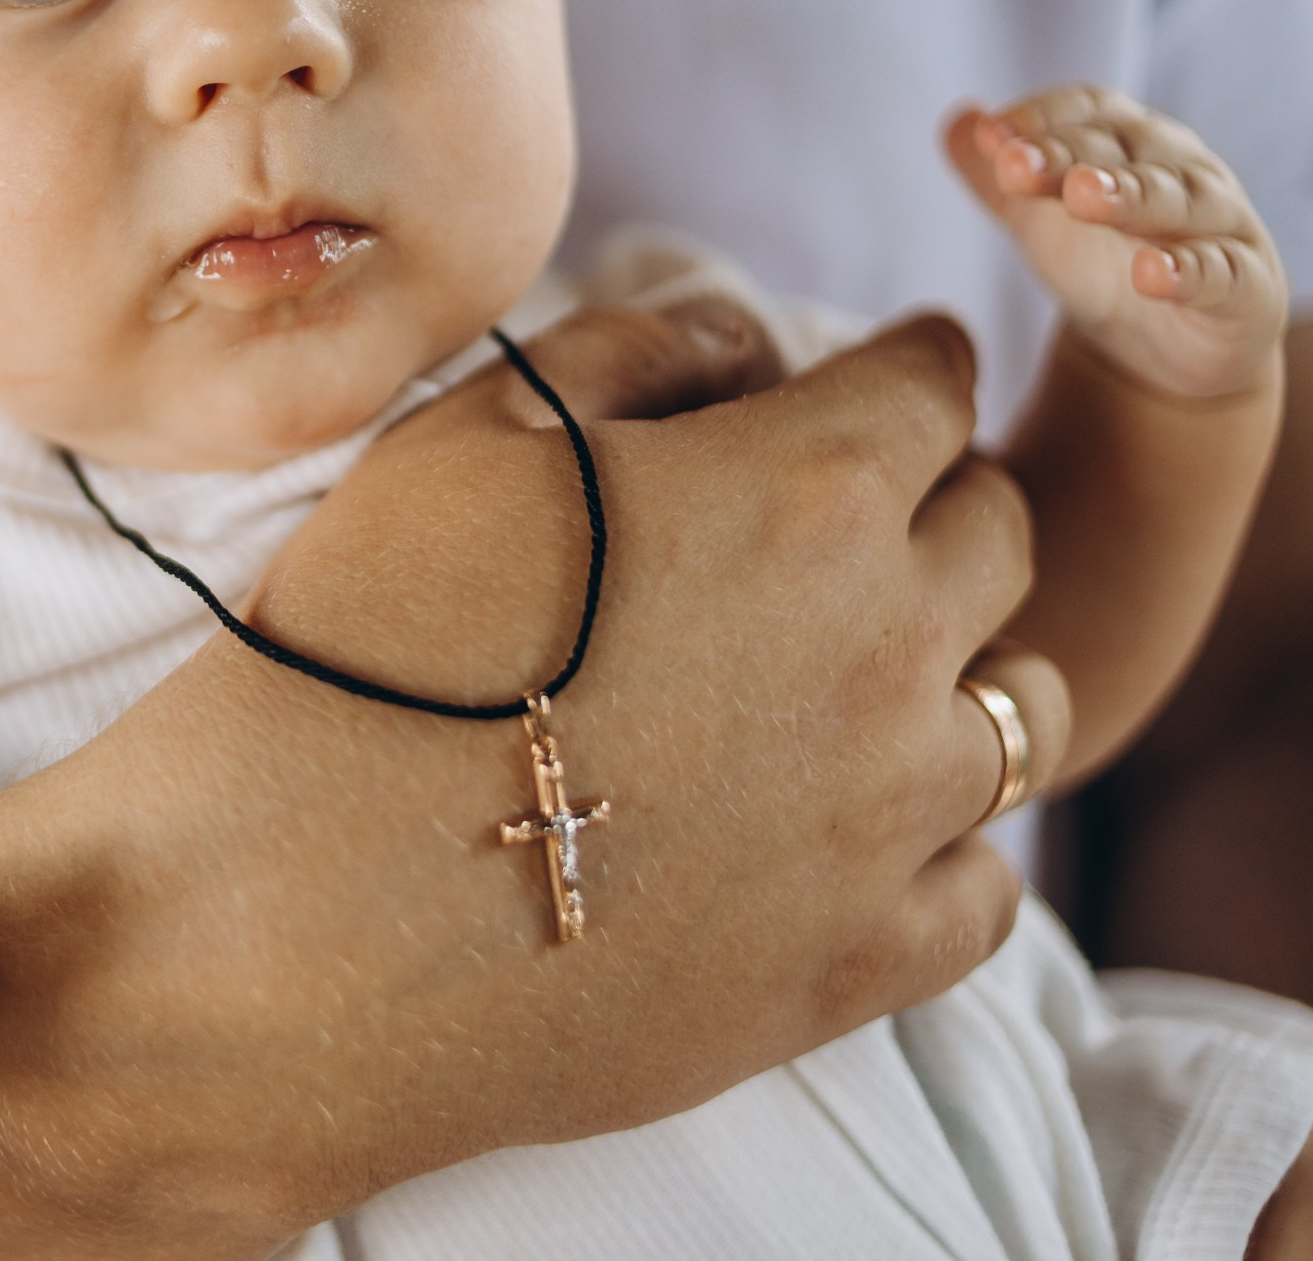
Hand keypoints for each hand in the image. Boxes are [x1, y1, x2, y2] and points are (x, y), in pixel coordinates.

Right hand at [0, 304, 1073, 1250]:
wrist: (283, 920)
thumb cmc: (361, 647)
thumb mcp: (470, 432)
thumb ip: (637, 347)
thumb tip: (746, 344)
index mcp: (808, 490)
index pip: (935, 383)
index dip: (904, 366)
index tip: (881, 380)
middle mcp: (887, 646)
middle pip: (1003, 531)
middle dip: (939, 501)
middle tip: (852, 523)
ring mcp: (887, 822)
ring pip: (1028, 708)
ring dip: (965, 666)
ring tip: (869, 676)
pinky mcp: (854, 967)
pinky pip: (988, 887)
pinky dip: (946, 840)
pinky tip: (858, 826)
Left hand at [948, 86, 1287, 398]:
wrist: (1170, 354)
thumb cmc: (1107, 265)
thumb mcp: (1042, 222)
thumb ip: (998, 178)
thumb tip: (960, 120)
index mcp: (1132, 144)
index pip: (1090, 112)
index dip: (1042, 118)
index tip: (991, 136)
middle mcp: (1182, 170)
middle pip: (1126, 148)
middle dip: (1069, 153)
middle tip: (1017, 166)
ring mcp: (1222, 226)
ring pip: (1181, 198)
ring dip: (1132, 194)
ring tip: (1083, 196)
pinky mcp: (1248, 288)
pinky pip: (1223, 274)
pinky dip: (1190, 272)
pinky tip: (1151, 275)